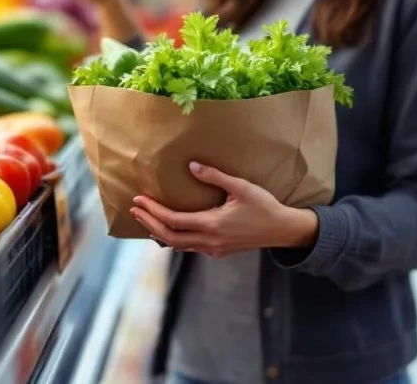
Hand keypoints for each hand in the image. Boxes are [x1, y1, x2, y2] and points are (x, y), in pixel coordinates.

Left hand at [130, 162, 318, 257]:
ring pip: (178, 246)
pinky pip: (189, 248)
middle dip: (149, 223)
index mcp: (212, 225)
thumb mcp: (241, 187)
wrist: (282, 230)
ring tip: (145, 218)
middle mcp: (209, 241)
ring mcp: (213, 249)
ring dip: (159, 232)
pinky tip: (169, 230)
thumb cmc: (264, 206)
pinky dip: (174, 239)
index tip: (139, 200)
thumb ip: (215, 176)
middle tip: (134, 209)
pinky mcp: (218, 251)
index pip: (173, 220)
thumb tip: (191, 166)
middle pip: (169, 237)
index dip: (153, 211)